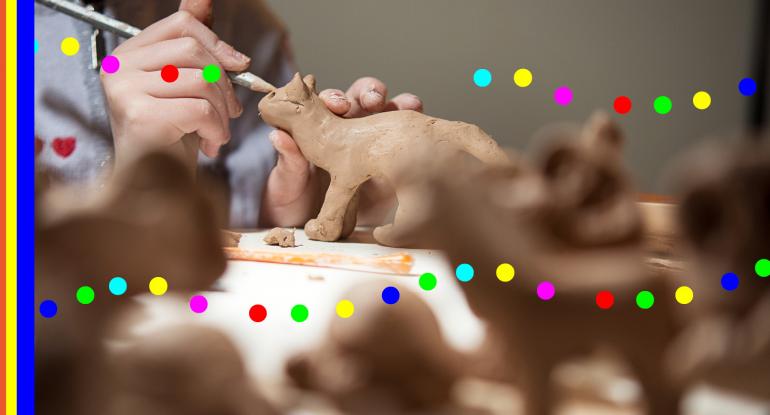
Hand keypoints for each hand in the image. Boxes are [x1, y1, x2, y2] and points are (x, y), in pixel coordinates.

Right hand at [102, 0, 249, 164]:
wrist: (156, 186)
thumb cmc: (173, 136)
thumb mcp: (186, 84)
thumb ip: (192, 43)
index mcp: (128, 53)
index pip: (181, 24)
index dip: (217, 43)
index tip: (239, 65)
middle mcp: (118, 67)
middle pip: (193, 51)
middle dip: (224, 84)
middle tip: (231, 111)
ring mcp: (124, 90)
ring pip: (201, 81)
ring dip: (222, 113)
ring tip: (216, 132)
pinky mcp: (139, 116)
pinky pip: (199, 109)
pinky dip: (215, 130)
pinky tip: (209, 145)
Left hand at [260, 77, 422, 226]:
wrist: (312, 236)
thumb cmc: (292, 204)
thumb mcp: (284, 185)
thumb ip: (288, 162)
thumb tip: (278, 136)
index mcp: (319, 129)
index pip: (328, 104)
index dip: (334, 98)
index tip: (337, 103)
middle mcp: (348, 132)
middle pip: (362, 101)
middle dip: (370, 93)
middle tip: (373, 99)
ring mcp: (372, 148)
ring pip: (389, 116)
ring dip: (400, 105)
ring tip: (409, 104)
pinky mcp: (392, 167)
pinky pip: (407, 148)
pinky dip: (418, 134)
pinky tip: (424, 129)